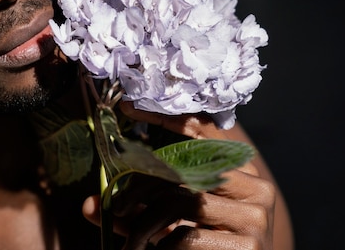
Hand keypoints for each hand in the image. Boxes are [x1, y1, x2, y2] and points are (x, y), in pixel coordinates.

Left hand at [82, 102, 276, 249]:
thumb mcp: (174, 223)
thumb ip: (138, 211)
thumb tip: (88, 204)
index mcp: (243, 171)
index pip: (204, 132)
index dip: (166, 118)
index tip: (130, 108)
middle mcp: (255, 186)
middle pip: (185, 169)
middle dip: (141, 187)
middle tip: (115, 208)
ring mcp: (255, 215)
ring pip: (182, 202)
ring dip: (145, 225)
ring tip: (131, 246)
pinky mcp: (249, 244)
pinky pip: (187, 237)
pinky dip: (163, 247)